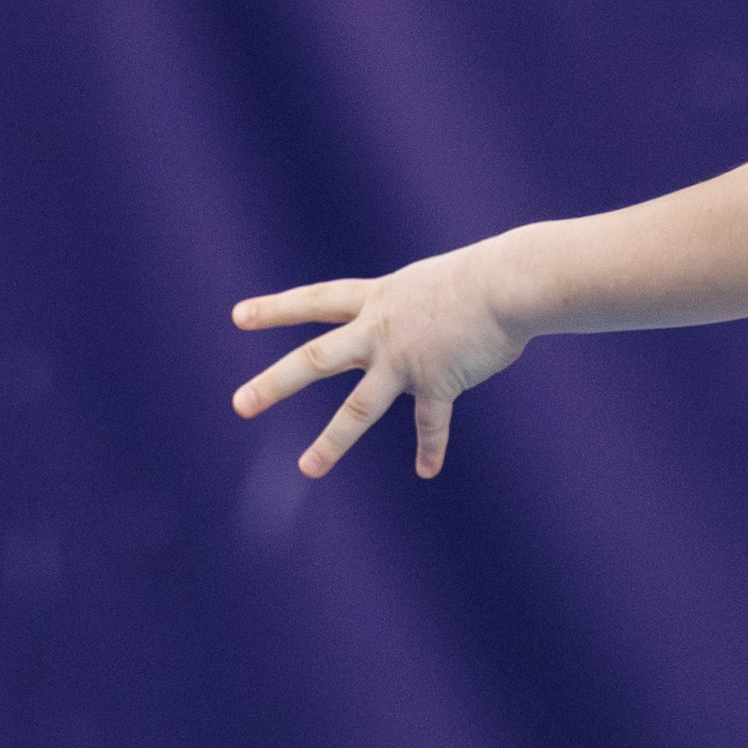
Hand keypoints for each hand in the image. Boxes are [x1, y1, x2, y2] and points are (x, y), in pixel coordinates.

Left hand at [232, 239, 527, 478]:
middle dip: (276, 383)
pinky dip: (431, 448)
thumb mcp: (432, 285)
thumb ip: (414, 313)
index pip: (316, 300)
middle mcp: (381, 330)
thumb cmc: (483, 277)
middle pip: (317, 360)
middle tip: (240, 404)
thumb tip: (418, 343)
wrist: (510, 284)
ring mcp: (405, 359)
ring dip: (333, 440)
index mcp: (378, 300)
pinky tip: (426, 470)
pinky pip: (431, 423)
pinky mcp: (438, 382)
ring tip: (309, 467)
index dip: (277, 309)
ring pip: (360, 406)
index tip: (238, 317)